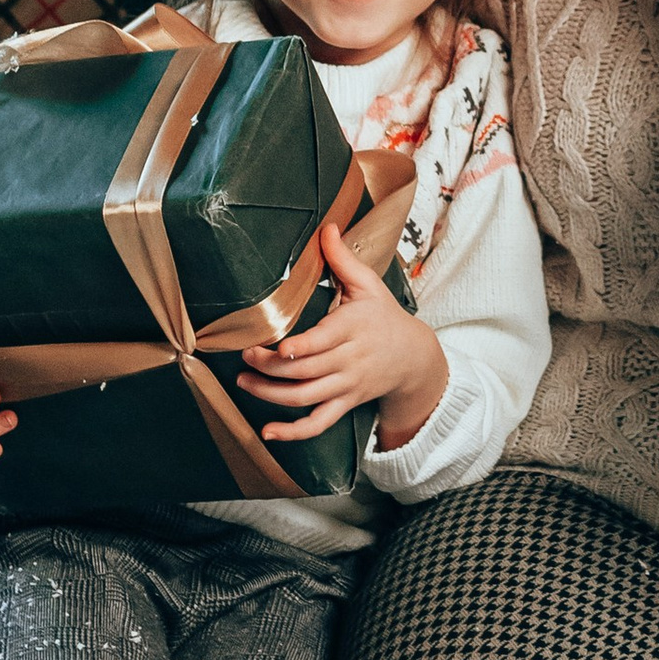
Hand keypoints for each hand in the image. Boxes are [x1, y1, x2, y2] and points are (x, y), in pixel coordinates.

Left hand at [236, 217, 447, 449]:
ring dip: (272, 395)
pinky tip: (268, 432)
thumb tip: (326, 226)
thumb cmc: (385, 317)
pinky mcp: (344, 404)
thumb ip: (343, 258)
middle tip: (245, 357)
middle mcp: (349, 360)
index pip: (325, 341)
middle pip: (307, 371)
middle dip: (272, 368)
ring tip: (245, 383)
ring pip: (307, 399)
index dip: (301, 348)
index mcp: (353, 328)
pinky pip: (318, 424)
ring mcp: (347, 386)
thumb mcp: (369, 284)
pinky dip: (293, 433)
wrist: (414, 359)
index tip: (279, 346)